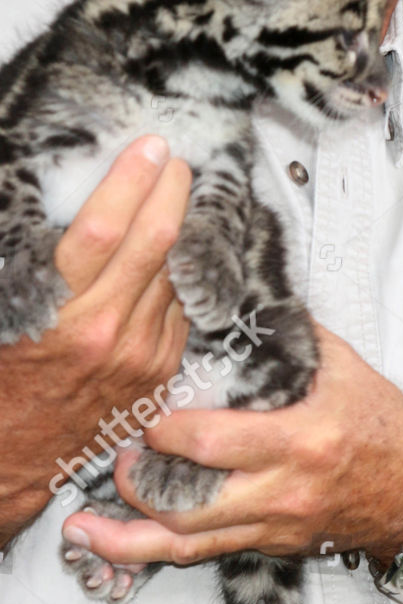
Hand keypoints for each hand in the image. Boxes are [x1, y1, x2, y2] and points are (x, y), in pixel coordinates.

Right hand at [0, 135, 190, 547]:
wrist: (9, 456)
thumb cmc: (0, 374)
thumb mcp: (2, 310)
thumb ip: (31, 260)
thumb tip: (62, 209)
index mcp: (59, 311)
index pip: (107, 228)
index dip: (131, 179)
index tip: (147, 147)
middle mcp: (106, 330)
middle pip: (157, 241)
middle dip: (172, 190)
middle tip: (176, 161)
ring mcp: (140, 353)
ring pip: (176, 271)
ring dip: (184, 228)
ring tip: (179, 194)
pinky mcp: (158, 371)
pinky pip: (181, 307)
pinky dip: (181, 273)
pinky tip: (178, 250)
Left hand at [61, 324, 402, 567]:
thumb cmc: (386, 428)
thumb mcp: (345, 369)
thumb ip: (292, 337)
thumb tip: (243, 299)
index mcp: (301, 440)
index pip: (215, 443)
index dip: (167, 434)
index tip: (145, 416)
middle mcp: (283, 490)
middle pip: (189, 503)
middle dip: (138, 485)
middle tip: (115, 458)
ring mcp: (274, 525)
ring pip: (187, 544)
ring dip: (129, 537)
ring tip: (85, 525)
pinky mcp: (271, 545)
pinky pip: (205, 555)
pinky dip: (158, 552)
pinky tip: (122, 546)